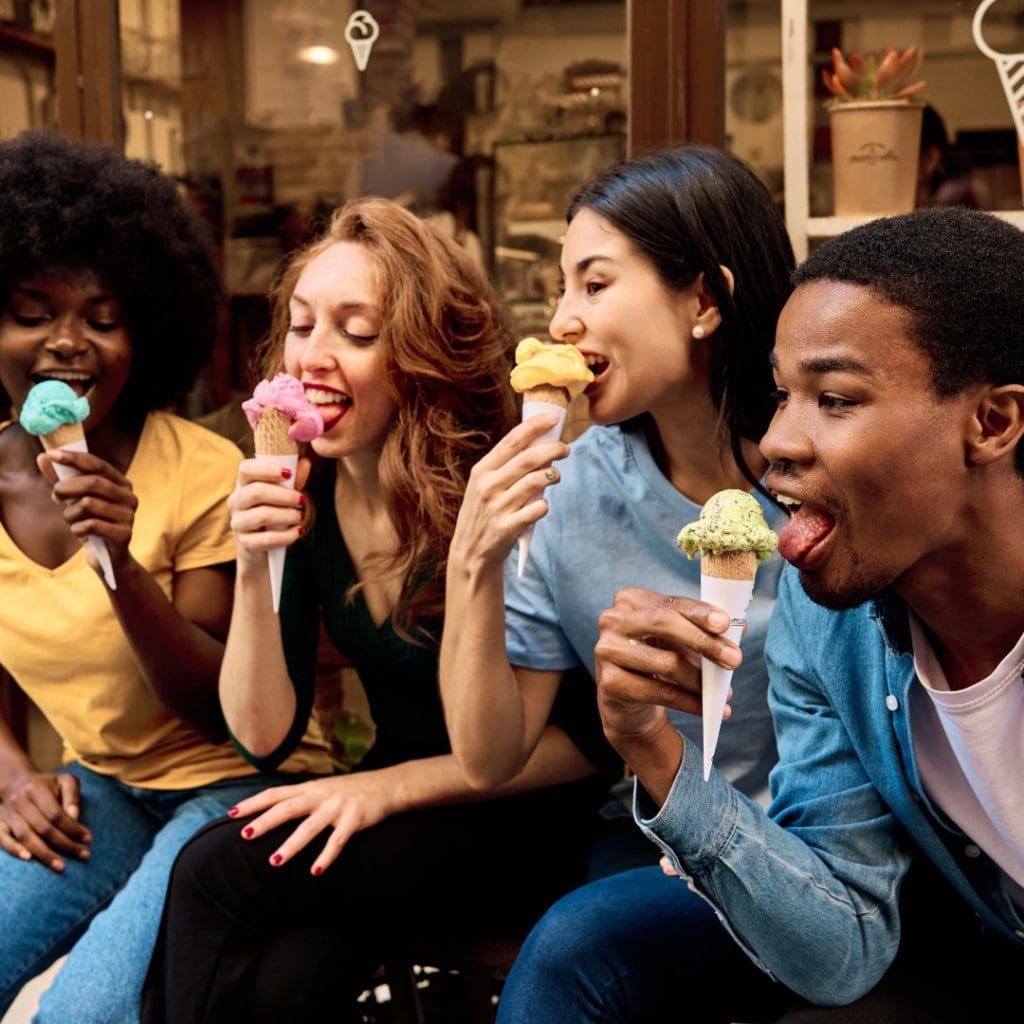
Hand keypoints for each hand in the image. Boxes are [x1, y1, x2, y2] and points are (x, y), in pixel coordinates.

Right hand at [0, 770, 91, 871]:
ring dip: (44, 853)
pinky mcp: (0, 824)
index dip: (73, 828)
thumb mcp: (65, 781)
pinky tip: (29, 859)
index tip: (88, 840)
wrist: (16, 783)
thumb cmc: (47, 785)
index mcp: (38, 790)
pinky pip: (3, 839)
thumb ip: (72, 797)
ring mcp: (8, 814)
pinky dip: (14, 849)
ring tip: (60, 866)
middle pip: (43, 828)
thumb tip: (75, 817)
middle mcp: (21, 802)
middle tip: (83, 855)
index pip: (56, 814)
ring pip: (25, 836)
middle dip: (64, 844)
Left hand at [39, 449, 137, 570]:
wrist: (107, 557)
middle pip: (93, 483)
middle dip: (67, 487)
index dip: (74, 458)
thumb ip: (61, 479)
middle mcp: (129, 496)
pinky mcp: (124, 534)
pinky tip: (79, 532)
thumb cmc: (91, 522)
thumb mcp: (75, 499)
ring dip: (70, 513)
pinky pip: (91, 525)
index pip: (97, 465)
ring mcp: (129, 515)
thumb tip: (43, 457)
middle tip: (55, 495)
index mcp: (121, 483)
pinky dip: (77, 528)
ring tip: (71, 519)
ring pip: (88, 504)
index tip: (51, 455)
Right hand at [226, 457, 310, 569]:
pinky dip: (287, 535)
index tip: (288, 474)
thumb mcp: (285, 493)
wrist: (263, 546)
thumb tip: (305, 463)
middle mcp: (236, 501)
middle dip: (284, 495)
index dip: (267, 469)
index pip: (246, 469)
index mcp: (244, 483)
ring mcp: (238, 522)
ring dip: (287, 515)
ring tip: (300, 516)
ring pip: (263, 516)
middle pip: (256, 492)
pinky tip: (298, 531)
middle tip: (302, 500)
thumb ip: (294, 479)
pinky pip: (267, 539)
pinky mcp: (245, 543)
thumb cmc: (275, 511)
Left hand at [228, 770, 398, 874]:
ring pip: (310, 826)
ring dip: (291, 845)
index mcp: (310, 788)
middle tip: (245, 835)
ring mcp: (337, 806)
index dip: (253, 803)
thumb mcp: (323, 789)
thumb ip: (302, 799)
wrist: (388, 785)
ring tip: (274, 862)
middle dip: (265, 821)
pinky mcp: (355, 818)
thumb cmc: (351, 791)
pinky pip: (338, 839)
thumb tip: (273, 812)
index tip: (231, 814)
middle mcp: (320, 795)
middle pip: (287, 807)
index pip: (276, 794)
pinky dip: (326, 855)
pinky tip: (315, 871)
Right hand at [451, 415, 568, 573]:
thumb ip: (504, 467)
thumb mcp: (483, 486)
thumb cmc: (482, 513)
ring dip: (553, 475)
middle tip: (565, 449)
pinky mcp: (508, 527)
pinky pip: (537, 508)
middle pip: (528, 459)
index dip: (534, 427)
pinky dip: (544, 504)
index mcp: (482, 470)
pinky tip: (542, 505)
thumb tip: (537, 444)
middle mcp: (488, 486)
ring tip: (556, 476)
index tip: (553, 418)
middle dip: (552, 449)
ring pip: (536, 481)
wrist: (470, 553)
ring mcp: (498, 507)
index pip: (512, 441)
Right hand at [594, 588, 739, 746]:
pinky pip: (658, 692)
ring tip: (725, 693)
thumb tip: (740, 627)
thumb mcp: (677, 639)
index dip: (700, 612)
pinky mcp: (609, 682)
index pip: (671, 603)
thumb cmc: (656, 658)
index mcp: (630, 600)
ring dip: (700, 680)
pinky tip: (705, 709)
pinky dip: (688, 702)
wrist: (626, 699)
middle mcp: (613, 620)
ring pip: (665, 662)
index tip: (725, 623)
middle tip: (734, 659)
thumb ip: (702, 629)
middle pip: (663, 624)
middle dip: (704, 642)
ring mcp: (606, 651)